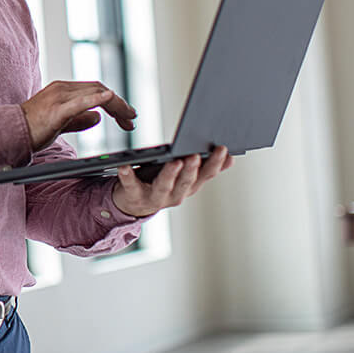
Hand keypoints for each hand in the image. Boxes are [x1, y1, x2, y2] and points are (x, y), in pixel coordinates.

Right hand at [20, 81, 135, 150]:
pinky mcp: (56, 110)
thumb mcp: (60, 122)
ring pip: (95, 93)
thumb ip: (79, 118)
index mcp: (63, 90)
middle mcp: (63, 89)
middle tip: (132, 119)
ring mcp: (59, 97)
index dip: (114, 101)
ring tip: (129, 117)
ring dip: (117, 105)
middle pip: (99, 89)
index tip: (126, 116)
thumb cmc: (31, 129)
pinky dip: (96, 98)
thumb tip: (98, 116)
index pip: (95, 89)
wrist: (9, 133)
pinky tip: (108, 98)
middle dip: (120, 105)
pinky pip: (80, 102)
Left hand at [112, 146, 233, 216]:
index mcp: (189, 186)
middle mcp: (176, 195)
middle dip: (193, 168)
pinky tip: (125, 166)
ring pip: (164, 186)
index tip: (223, 149)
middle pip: (187, 181)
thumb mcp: (184, 175)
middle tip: (196, 154)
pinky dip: (128, 175)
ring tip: (174, 161)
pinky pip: (131, 185)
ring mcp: (155, 198)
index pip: (206, 175)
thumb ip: (203, 166)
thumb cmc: (160, 181)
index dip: (215, 163)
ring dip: (170, 174)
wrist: (133, 203)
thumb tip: (228, 154)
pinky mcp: (134, 196)